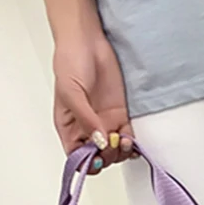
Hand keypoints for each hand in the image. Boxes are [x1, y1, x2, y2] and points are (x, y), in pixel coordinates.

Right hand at [52, 31, 133, 170]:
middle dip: (108, 156)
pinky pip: (128, 137)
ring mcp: (104, 123)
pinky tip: (134, 143)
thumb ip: (85, 119)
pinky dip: (133, 144)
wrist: (88, 41)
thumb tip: (99, 142)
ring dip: (122, 152)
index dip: (87, 162)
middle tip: (113, 143)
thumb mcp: (71, 93)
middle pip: (98, 157)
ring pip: (115, 150)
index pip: (76, 156)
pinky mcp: (120, 115)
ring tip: (125, 141)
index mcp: (69, 127)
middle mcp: (87, 128)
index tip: (97, 156)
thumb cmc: (70, 62)